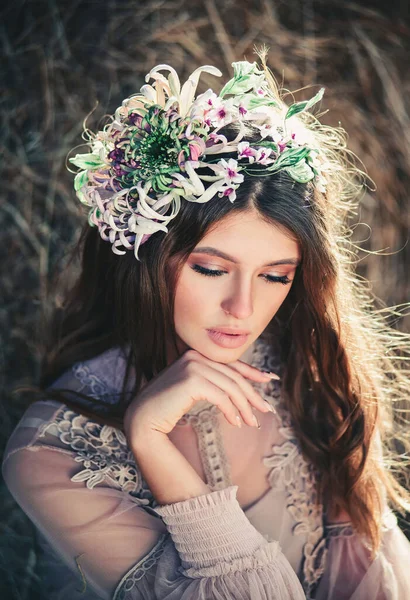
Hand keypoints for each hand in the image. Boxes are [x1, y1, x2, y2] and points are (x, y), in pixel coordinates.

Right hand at [124, 348, 277, 440]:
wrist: (143, 418)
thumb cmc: (167, 407)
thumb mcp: (194, 390)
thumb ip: (213, 383)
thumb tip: (240, 388)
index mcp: (196, 355)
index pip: (230, 363)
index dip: (252, 372)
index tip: (269, 379)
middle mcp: (195, 356)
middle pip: (234, 376)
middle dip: (253, 394)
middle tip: (266, 410)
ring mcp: (193, 366)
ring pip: (230, 387)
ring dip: (244, 407)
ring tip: (252, 423)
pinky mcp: (192, 380)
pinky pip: (221, 397)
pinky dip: (231, 411)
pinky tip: (235, 423)